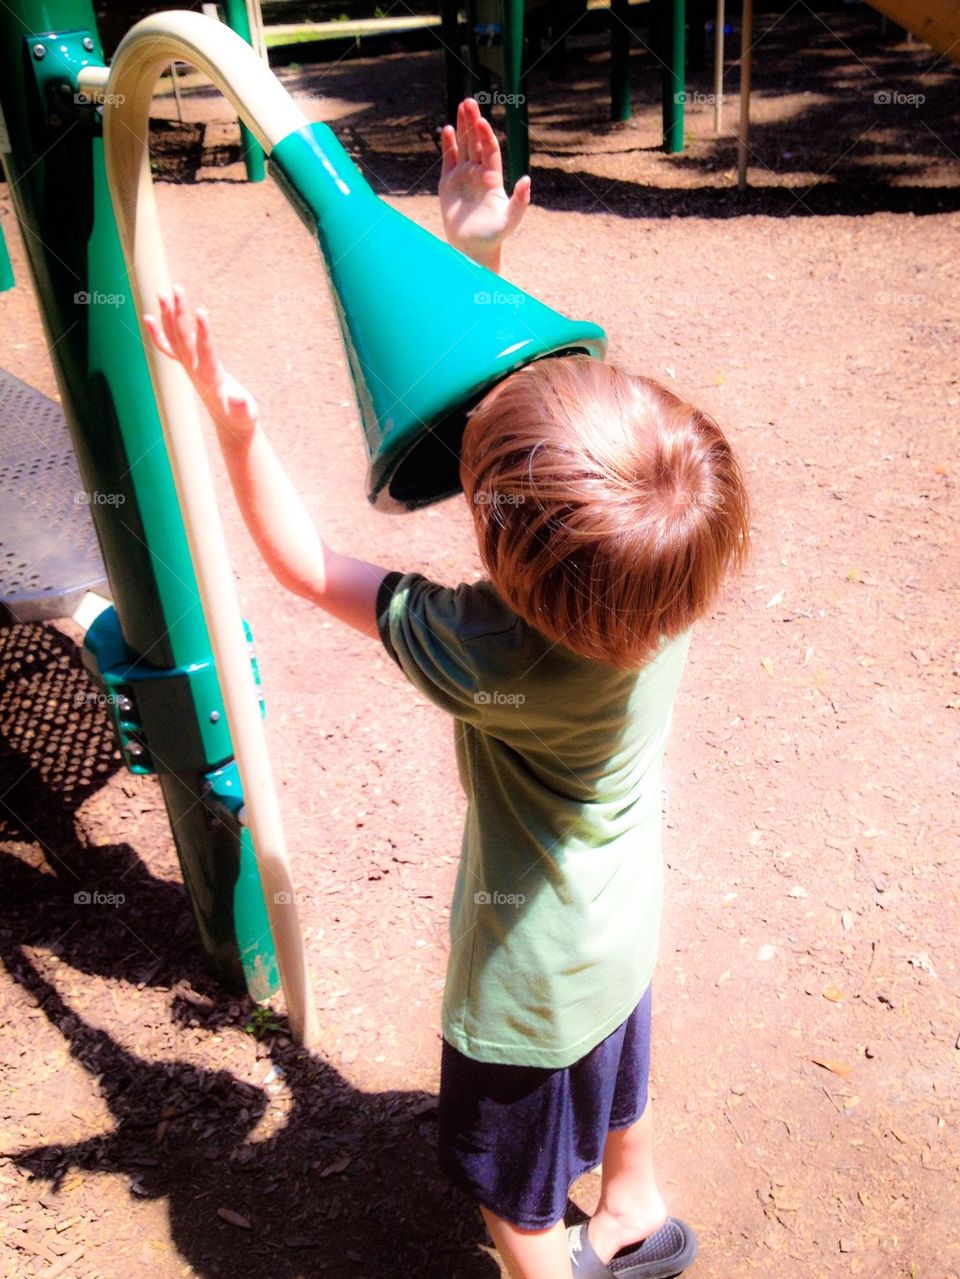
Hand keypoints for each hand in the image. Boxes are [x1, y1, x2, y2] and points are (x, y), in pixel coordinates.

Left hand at [143, 284, 258, 440]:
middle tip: (177, 289)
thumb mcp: (247, 413)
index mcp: (210, 379)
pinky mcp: (189, 366)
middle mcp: (194, 370)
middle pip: (183, 339)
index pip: (205, 352)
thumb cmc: (242, 417)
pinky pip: (169, 348)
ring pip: (174, 338)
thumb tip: (241, 399)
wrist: (229, 424)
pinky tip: (148, 317)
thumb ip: (243, 406)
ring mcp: (189, 368)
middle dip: (179, 314)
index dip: (204, 333)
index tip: (201, 311)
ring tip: (163, 291)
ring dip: (167, 315)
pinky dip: (158, 333)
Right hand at [439, 98, 530, 270]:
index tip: (482, 121)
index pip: (490, 150)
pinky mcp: (448, 184)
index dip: (486, 135)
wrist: (473, 249)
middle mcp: (478, 173)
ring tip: (461, 105)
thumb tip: (527, 180)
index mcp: (493, 178)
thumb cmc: (494, 236)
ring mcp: (463, 176)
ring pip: (463, 145)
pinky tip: (447, 129)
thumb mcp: (510, 220)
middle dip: (473, 122)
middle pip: (476, 142)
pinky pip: (448, 160)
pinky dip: (448, 145)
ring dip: (462, 126)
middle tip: (469, 101)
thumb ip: (519, 201)